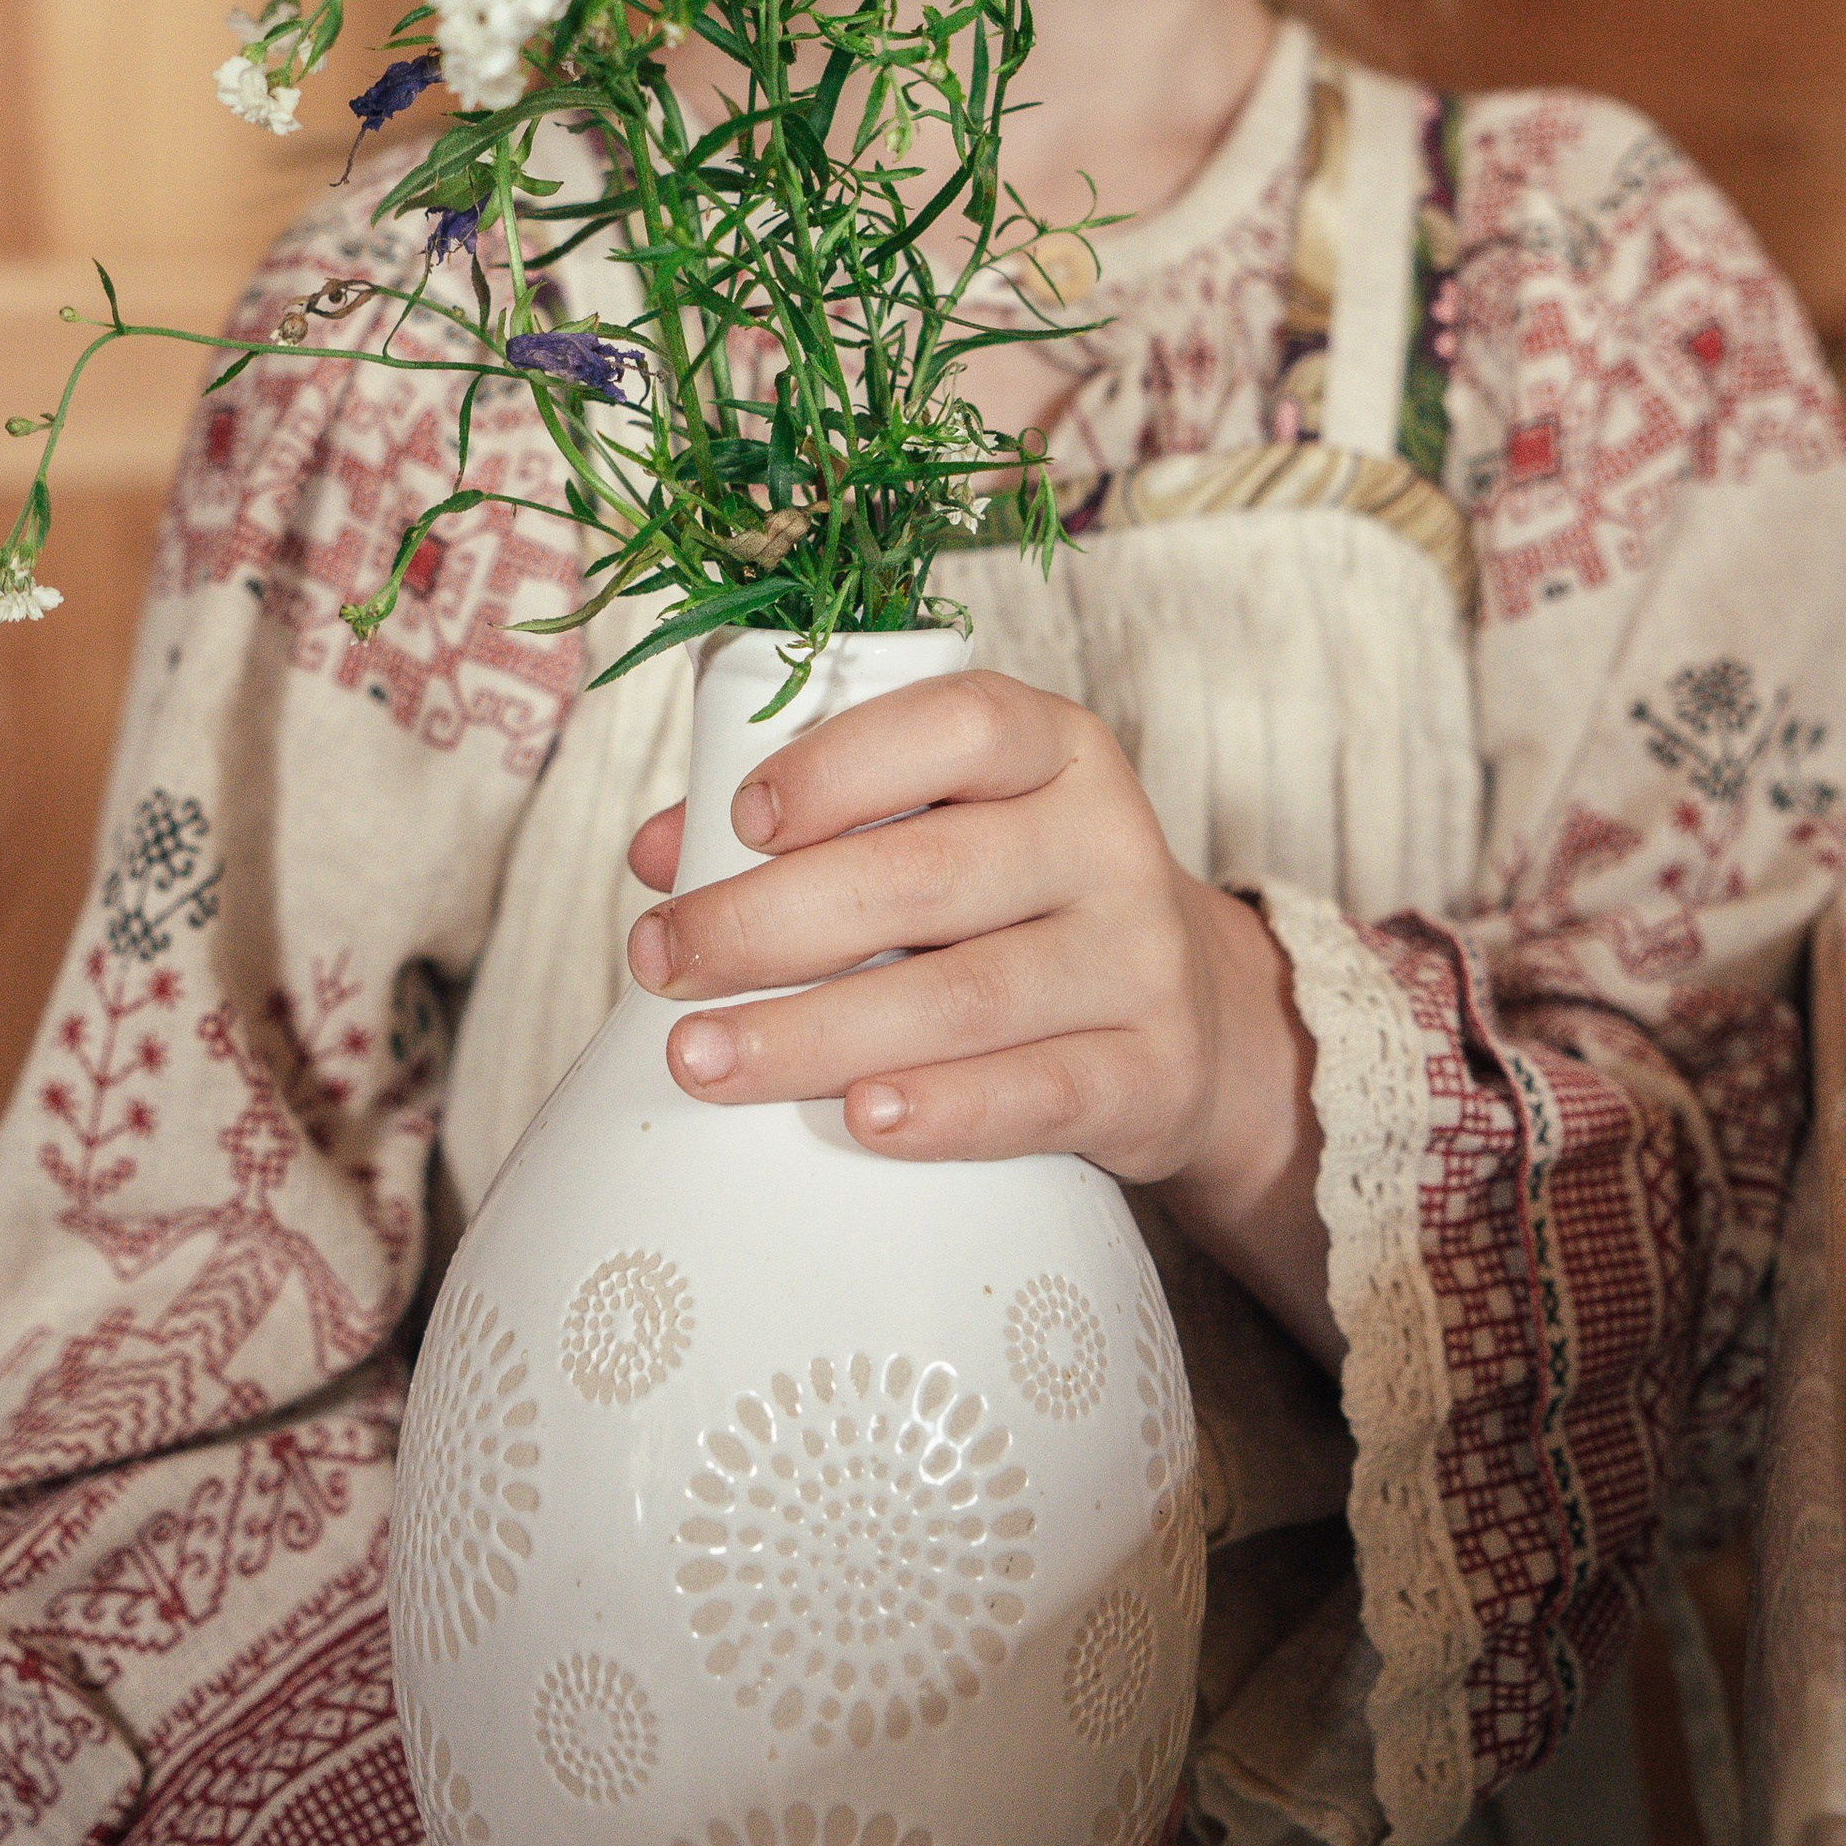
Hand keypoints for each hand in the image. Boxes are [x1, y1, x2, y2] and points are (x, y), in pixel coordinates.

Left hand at [622, 669, 1336, 1366]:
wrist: (1186, 1025)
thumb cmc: (1016, 907)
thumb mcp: (944, 832)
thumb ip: (808, 823)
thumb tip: (658, 852)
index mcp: (1052, 747)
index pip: (956, 725)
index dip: (839, 766)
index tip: (738, 823)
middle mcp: (1107, 839)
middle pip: (927, 873)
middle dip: (769, 923)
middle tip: (660, 963)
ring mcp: (1139, 959)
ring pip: (965, 996)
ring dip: (816, 1033)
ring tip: (704, 1059)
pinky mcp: (1152, 1073)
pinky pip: (1042, 1094)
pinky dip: (944, 1110)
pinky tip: (856, 1119)